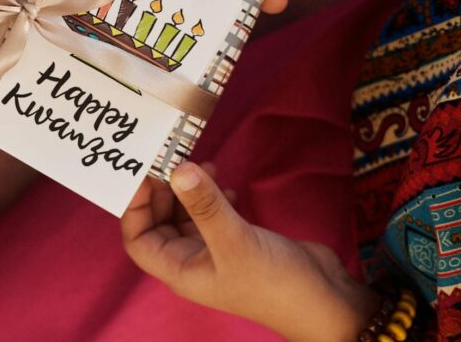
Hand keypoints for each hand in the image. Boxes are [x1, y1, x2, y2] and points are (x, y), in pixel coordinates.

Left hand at [121, 162, 377, 341]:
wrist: (326, 303)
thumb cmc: (274, 282)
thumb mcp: (235, 241)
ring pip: (188, 213)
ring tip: (201, 164)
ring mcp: (215, 249)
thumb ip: (205, 205)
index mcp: (179, 269)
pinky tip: (227, 184)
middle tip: (172, 158)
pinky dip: (214, 195)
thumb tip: (177, 169)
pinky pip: (214, 213)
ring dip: (189, 189)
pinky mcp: (238, 239)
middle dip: (162, 190)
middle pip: (160, 221)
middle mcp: (192, 260)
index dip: (134, 207)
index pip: (138, 238)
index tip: (143, 173)